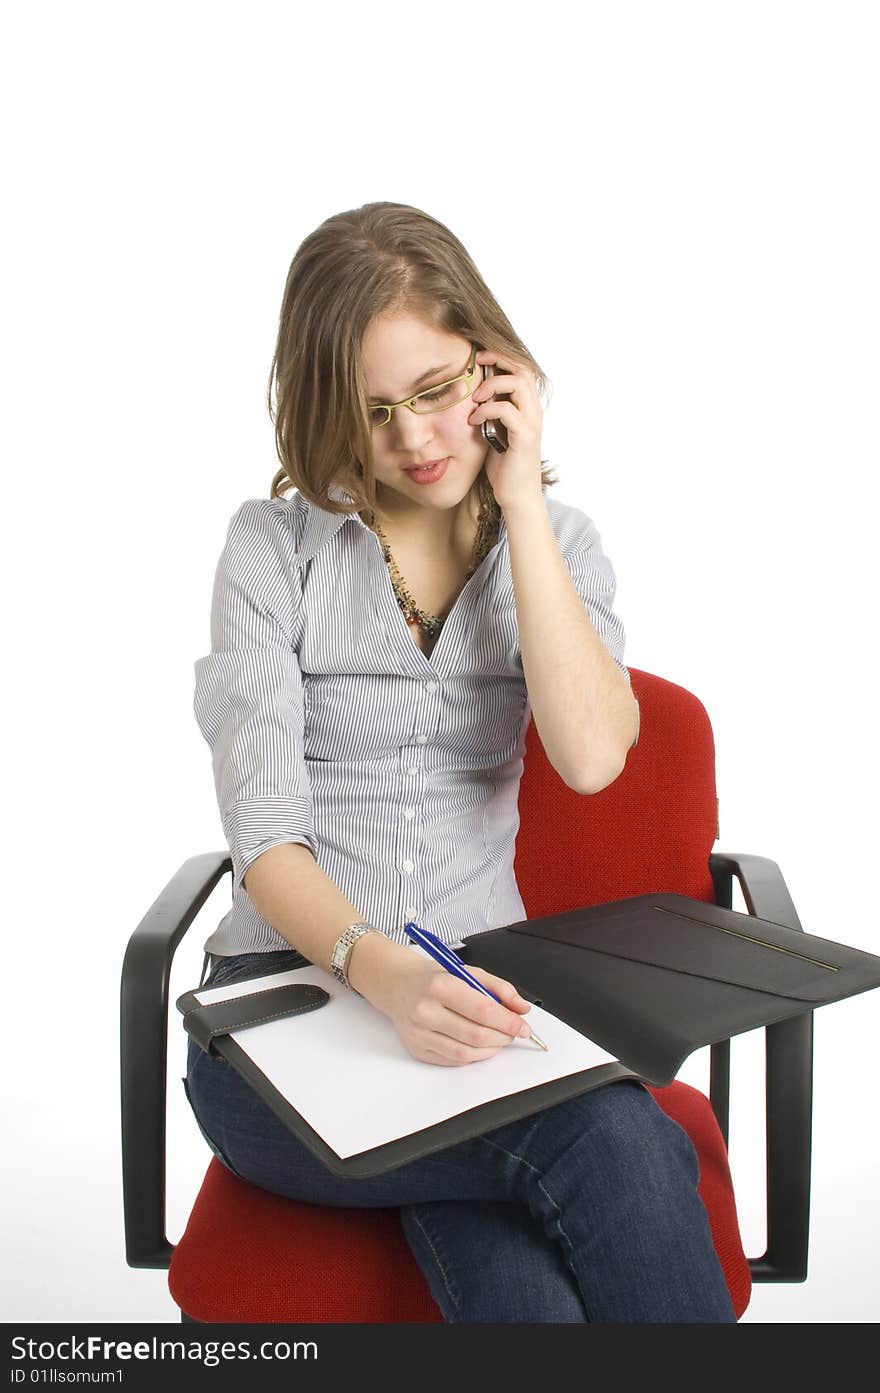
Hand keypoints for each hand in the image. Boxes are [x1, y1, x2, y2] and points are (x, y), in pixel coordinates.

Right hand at [351, 937, 533, 1065]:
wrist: (397, 984)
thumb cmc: (433, 977)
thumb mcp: (467, 971)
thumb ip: (499, 988)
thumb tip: (521, 1008)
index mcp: (439, 985)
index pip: (483, 1010)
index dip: (508, 1021)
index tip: (523, 1026)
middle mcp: (425, 1010)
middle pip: (476, 1034)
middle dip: (503, 1037)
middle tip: (513, 1032)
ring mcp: (419, 1033)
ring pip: (466, 1052)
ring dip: (491, 1049)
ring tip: (499, 1039)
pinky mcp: (417, 1049)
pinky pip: (453, 1060)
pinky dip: (473, 1055)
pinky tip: (480, 1045)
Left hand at [468, 348, 545, 512]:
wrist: (517, 495)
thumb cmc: (504, 466)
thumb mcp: (493, 432)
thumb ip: (489, 413)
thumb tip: (468, 396)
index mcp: (527, 407)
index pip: (520, 369)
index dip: (500, 357)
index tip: (476, 357)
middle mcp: (533, 411)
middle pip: (522, 368)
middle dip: (497, 360)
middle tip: (474, 363)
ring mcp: (531, 422)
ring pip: (518, 384)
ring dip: (492, 385)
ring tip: (474, 398)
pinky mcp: (524, 437)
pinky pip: (507, 410)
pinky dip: (487, 410)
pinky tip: (473, 421)